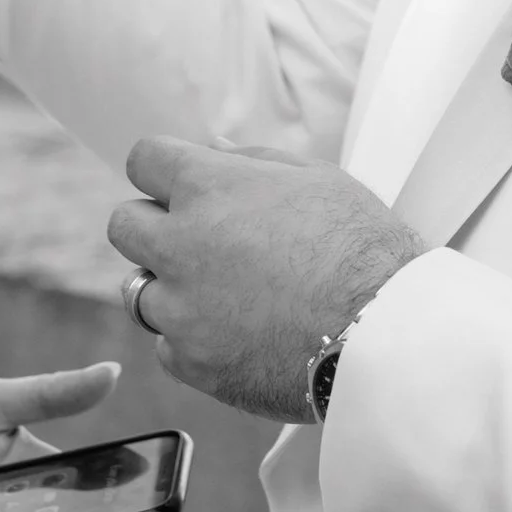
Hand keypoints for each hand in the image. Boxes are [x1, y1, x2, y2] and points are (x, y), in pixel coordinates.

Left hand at [108, 139, 426, 421]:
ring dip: (170, 288)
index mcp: (208, 188)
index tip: (183, 186)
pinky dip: (191, 341)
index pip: (143, 159)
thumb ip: (251, 160)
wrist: (388, 336)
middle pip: (123, 225)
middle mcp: (181, 244)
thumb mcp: (316, 179)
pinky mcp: (192, 363)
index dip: (165, 171)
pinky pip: (166, 346)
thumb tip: (210, 148)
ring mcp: (181, 308)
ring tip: (224, 296)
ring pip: (138, 290)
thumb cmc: (364, 248)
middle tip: (198, 242)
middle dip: (154, 227)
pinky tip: (238, 336)